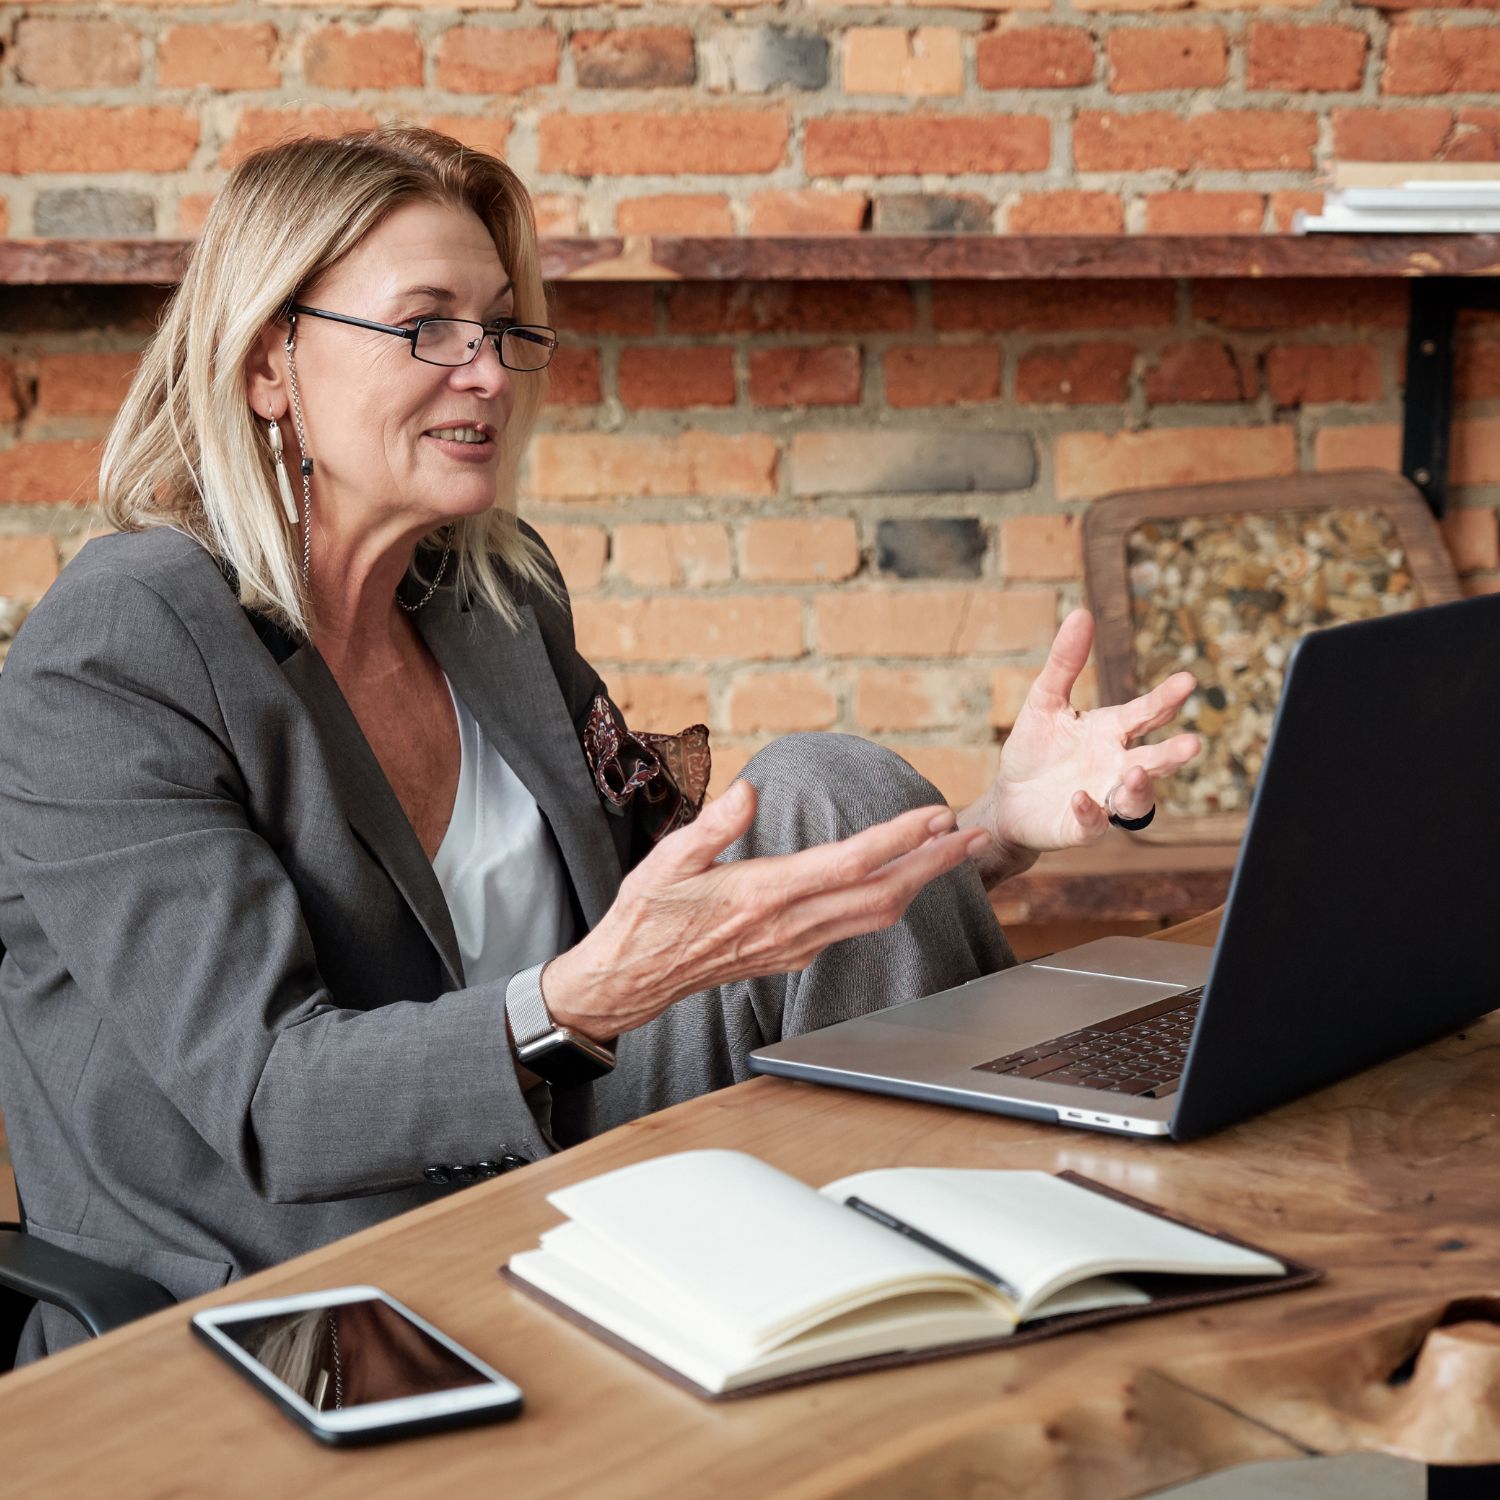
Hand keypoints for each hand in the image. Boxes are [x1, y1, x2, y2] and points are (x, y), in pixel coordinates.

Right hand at [539, 780, 990, 1042]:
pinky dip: (888, 902)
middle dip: (933, 865)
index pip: (848, 864)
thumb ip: (712, 826)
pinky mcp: (791, 955)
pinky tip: (900, 882)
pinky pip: (853, 928)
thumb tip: (748, 790)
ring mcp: (794, 945)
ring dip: (919, 884)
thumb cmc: (645, 914)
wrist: (632, 978)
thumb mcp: (666, 860)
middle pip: (880, 895)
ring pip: (874, 917)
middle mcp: (788, 924)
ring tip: (951, 854)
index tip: (935, 817)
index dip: (898, 840)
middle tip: (971, 836)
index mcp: (762, 893)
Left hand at [960, 608, 1200, 883]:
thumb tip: (1082, 613)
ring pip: (1135, 799)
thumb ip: (1065, 663)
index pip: (1145, 713)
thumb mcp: (1044, 701)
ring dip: (1140, 787)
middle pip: (1153, 759)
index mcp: (1111, 732)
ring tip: (1138, 772)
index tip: (1187, 680)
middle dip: (1171, 754)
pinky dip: (1090, 811)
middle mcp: (1116, 765)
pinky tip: (1080, 797)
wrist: (1008, 800)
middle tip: (1192, 744)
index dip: (1165, 698)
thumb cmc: (1034, 750)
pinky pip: (1093, 823)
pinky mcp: (1080, 827)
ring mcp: (1103, 798)